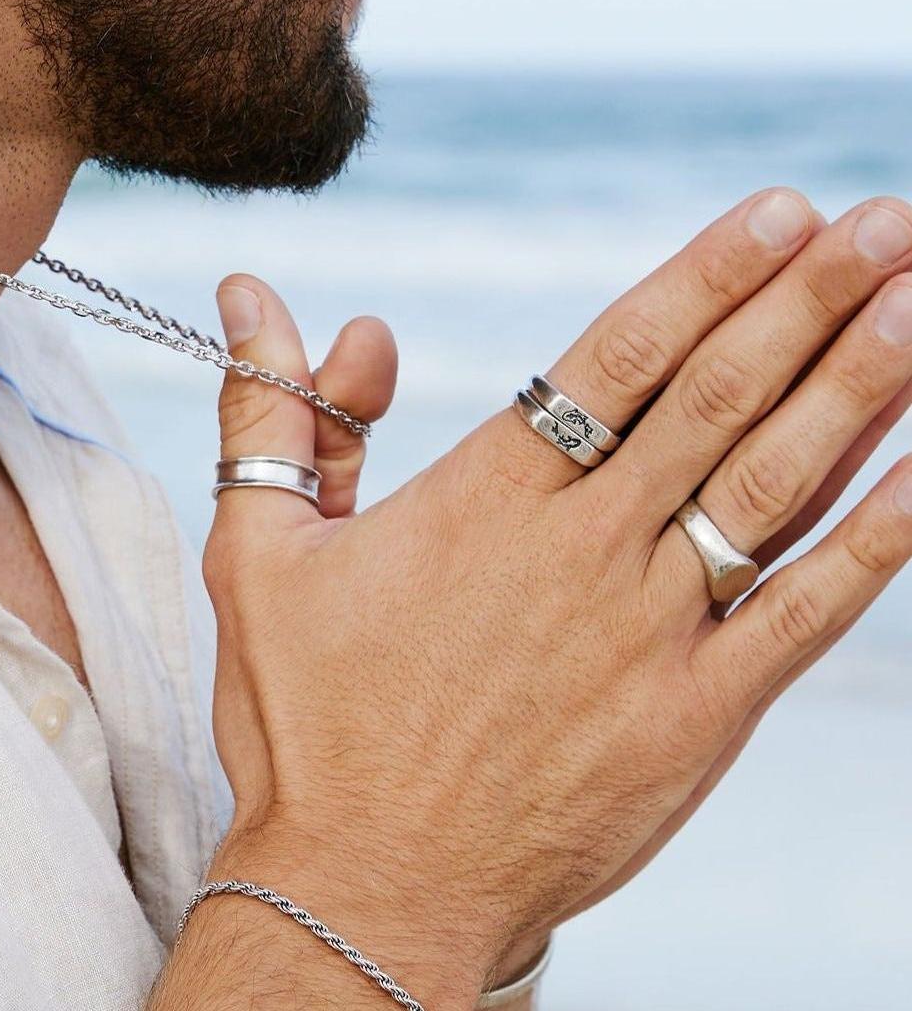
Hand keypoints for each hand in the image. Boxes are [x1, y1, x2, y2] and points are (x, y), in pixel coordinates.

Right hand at [197, 189, 911, 1006]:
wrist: (367, 893)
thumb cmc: (306, 720)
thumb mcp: (258, 551)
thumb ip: (275, 414)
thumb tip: (256, 295)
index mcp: (485, 498)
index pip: (617, 357)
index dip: (706, 277)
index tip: (782, 212)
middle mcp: (585, 550)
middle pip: (716, 398)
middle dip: (809, 300)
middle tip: (887, 221)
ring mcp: (653, 635)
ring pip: (772, 485)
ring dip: (857, 389)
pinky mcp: (700, 719)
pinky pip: (810, 613)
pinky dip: (878, 538)